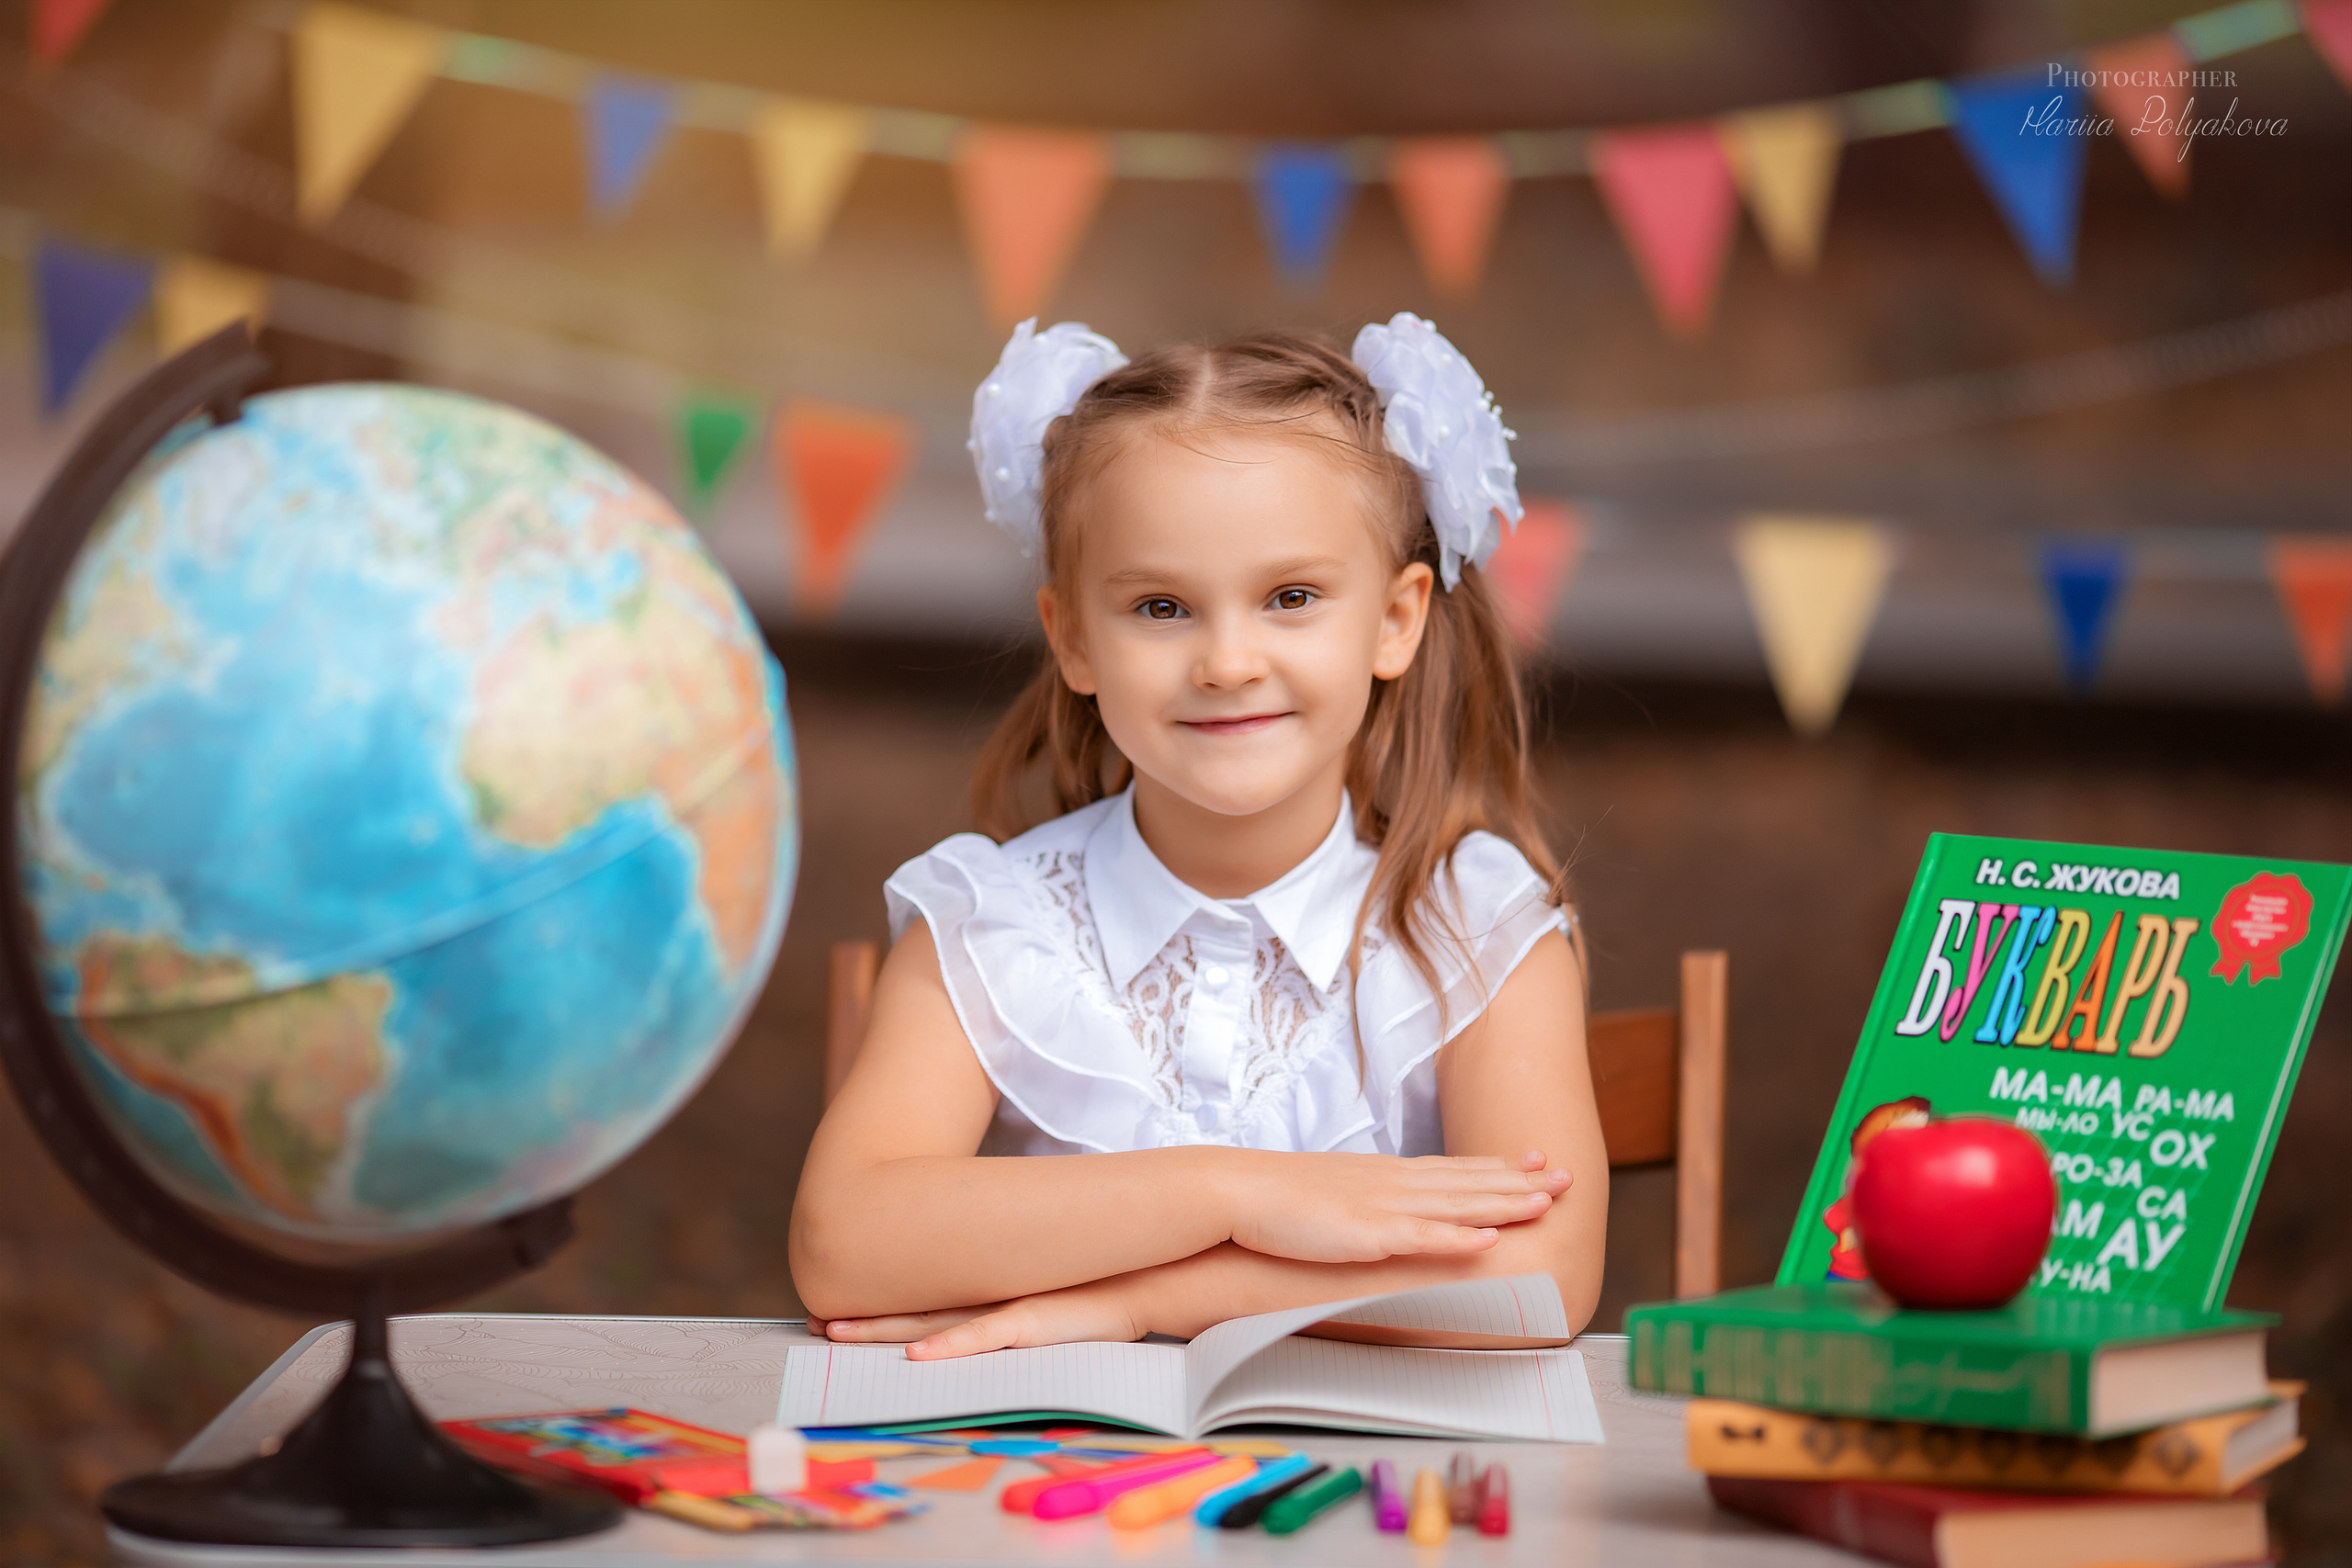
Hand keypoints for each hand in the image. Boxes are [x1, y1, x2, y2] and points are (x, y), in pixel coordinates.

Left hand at [812, 1277, 1143, 1360]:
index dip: (876, 1309)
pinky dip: (947, 1346)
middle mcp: (985, 1294)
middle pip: (911, 1310)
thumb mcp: (1039, 1296)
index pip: (920, 1300)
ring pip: (930, 1322)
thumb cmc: (1093, 1291)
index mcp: (985, 1289)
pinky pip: (981, 1336)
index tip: (835, 1314)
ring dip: (882, 1330)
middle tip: (817, 1325)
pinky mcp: (1031, 1321)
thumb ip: (1005, 1303)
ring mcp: (1005, 1306)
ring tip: (837, 1334)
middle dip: (862, 1320)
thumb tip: (974, 1309)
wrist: (1141, 1280)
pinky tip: (916, 1355)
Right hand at [1223, 1148, 1569, 1263]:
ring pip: (1458, 1204)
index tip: (1538, 1158)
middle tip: (1568, 1175)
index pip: (1456, 1167)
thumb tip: (1387, 1210)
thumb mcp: (1336, 1192)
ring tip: (1547, 1200)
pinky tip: (1487, 1238)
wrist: (1239, 1191)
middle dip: (1523, 1180)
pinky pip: (1420, 1237)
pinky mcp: (1365, 1233)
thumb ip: (1368, 1199)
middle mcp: (1394, 1184)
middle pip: (1470, 1181)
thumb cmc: (1280, 1197)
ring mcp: (1383, 1206)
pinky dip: (1456, 1238)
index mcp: (1387, 1174)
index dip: (1500, 1165)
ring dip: (1506, 1202)